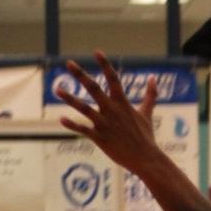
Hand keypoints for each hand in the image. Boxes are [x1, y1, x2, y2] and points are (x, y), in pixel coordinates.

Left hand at [55, 53, 158, 175]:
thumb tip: (153, 78)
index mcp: (122, 102)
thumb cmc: (146, 137)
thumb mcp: (147, 113)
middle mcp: (112, 110)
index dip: (104, 64)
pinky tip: (61, 119)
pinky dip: (72, 125)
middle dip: (80, 75)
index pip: (112, 78)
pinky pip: (83, 130)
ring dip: (70, 98)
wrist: (145, 158)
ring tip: (57, 89)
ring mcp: (105, 124)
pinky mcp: (100, 138)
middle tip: (69, 63)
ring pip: (84, 108)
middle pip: (94, 88)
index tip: (96, 52)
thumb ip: (150, 94)